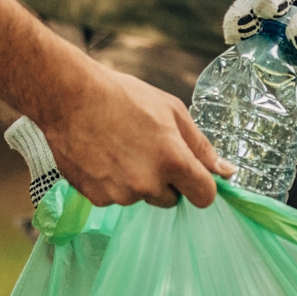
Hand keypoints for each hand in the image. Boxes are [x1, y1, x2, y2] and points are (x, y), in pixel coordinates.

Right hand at [39, 67, 233, 206]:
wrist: (69, 98)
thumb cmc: (123, 97)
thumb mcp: (172, 111)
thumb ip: (201, 146)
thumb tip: (228, 172)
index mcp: (173, 161)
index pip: (205, 196)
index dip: (201, 185)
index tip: (193, 175)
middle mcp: (148, 184)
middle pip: (172, 199)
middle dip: (166, 181)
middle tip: (147, 150)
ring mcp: (120, 194)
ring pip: (141, 197)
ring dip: (138, 181)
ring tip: (120, 148)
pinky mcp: (96, 198)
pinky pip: (115, 198)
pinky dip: (112, 183)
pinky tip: (102, 156)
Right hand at [225, 0, 296, 118]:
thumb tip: (293, 25)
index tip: (268, 9)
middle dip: (252, 2)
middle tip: (239, 25)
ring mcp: (282, 6)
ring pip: (255, 0)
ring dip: (241, 15)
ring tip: (232, 35)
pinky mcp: (268, 23)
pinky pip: (250, 19)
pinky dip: (241, 28)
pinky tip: (233, 41)